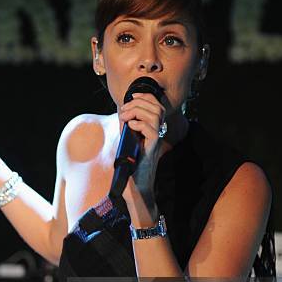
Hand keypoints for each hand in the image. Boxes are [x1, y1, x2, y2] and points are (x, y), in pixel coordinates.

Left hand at [119, 91, 164, 208]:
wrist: (136, 186)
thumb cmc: (131, 166)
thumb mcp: (128, 141)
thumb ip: (128, 127)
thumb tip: (123, 113)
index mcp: (153, 129)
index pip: (156, 105)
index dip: (146, 96)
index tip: (132, 95)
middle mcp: (158, 133)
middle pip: (157, 107)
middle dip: (139, 102)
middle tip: (124, 110)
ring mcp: (156, 141)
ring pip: (155, 115)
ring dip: (137, 111)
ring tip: (125, 118)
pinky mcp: (152, 149)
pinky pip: (151, 130)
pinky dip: (139, 124)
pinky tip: (130, 127)